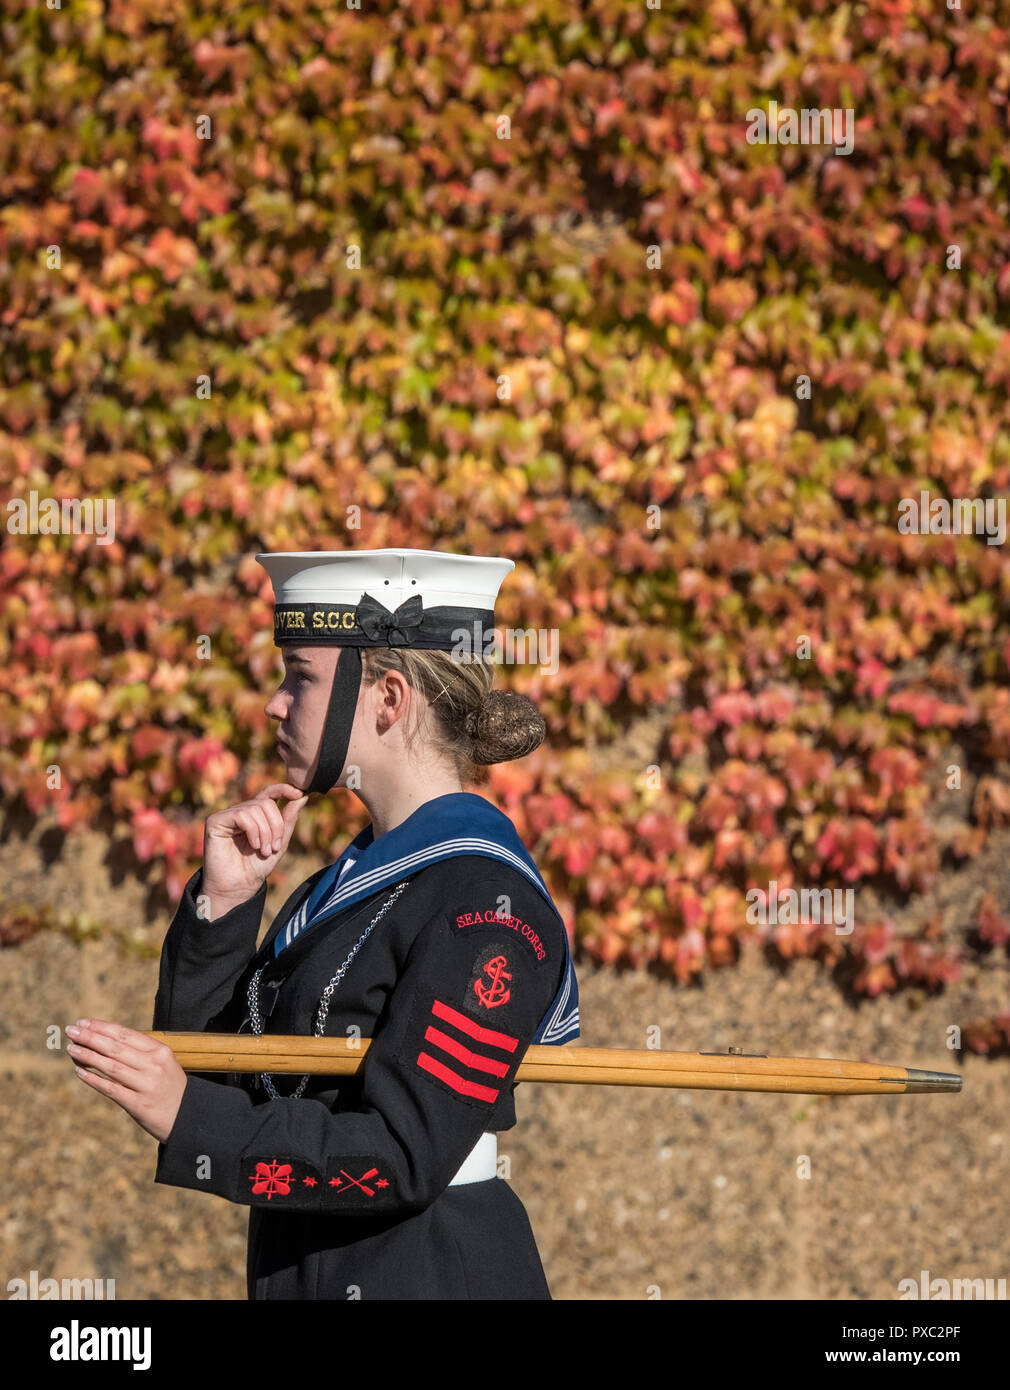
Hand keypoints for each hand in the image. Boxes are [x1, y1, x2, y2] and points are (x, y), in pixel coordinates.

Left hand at [67, 1019, 186, 1143]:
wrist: (188, 1117)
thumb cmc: (170, 1088)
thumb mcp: (164, 1064)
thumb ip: (141, 1053)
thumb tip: (106, 1041)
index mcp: (160, 1051)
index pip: (125, 1034)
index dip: (102, 1027)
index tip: (83, 1022)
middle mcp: (154, 1065)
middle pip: (116, 1047)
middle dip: (90, 1037)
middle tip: (71, 1030)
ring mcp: (146, 1085)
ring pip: (111, 1066)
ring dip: (88, 1056)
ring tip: (71, 1049)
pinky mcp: (139, 1105)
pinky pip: (112, 1089)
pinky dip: (94, 1080)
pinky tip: (80, 1072)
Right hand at [202, 782, 307, 909]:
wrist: (239, 886)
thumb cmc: (257, 867)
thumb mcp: (280, 842)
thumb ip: (288, 820)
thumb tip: (302, 796)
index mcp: (256, 815)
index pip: (270, 793)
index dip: (284, 789)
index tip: (299, 794)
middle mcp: (241, 812)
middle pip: (266, 803)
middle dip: (276, 826)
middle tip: (274, 848)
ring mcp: (227, 815)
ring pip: (255, 809)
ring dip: (265, 832)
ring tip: (264, 851)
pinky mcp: (216, 821)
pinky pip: (242, 815)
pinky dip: (253, 831)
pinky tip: (253, 845)